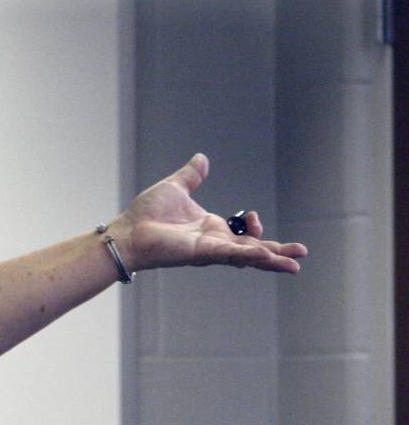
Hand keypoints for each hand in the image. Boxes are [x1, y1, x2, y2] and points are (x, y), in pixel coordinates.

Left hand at [108, 154, 306, 273]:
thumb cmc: (145, 215)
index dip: (254, 226)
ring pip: (246, 257)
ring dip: (270, 260)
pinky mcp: (201, 253)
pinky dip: (248, 255)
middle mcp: (213, 243)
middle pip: (252, 250)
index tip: (252, 214)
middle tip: (299, 255)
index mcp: (210, 229)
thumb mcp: (175, 188)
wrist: (126, 231)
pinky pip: (230, 255)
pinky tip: (267, 257)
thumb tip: (202, 159)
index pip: (242, 234)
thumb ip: (191, 176)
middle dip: (276, 253)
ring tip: (294, 265)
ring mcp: (209, 251)